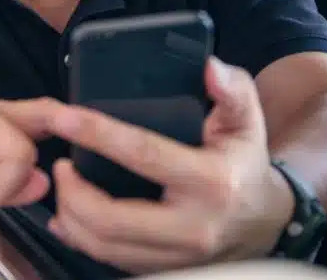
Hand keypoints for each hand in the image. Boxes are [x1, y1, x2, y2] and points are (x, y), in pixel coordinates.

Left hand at [4, 58, 294, 274]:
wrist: (266, 221)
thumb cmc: (244, 163)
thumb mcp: (246, 121)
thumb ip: (232, 89)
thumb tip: (209, 67)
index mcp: (212, 181)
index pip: (143, 154)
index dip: (97, 134)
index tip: (63, 117)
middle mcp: (193, 226)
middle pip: (111, 218)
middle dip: (72, 190)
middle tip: (60, 162)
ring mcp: (178, 257)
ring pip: (105, 247)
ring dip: (71, 216)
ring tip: (63, 185)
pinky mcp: (165, 270)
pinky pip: (111, 262)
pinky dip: (81, 240)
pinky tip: (68, 216)